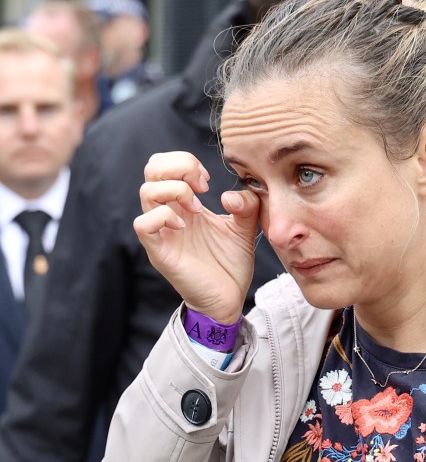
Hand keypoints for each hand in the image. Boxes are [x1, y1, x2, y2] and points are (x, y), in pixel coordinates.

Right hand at [136, 152, 261, 322]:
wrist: (228, 299)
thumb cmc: (230, 265)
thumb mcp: (245, 228)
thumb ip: (246, 205)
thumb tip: (230, 194)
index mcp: (185, 205)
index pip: (165, 166)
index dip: (184, 162)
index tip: (207, 180)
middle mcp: (170, 214)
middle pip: (152, 171)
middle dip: (178, 167)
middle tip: (202, 186)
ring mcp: (163, 232)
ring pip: (146, 192)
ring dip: (174, 191)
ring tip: (196, 207)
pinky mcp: (160, 252)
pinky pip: (143, 224)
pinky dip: (162, 216)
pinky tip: (184, 226)